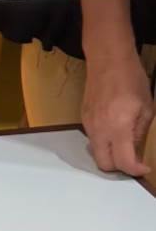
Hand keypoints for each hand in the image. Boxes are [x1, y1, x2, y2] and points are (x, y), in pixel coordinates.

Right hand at [83, 49, 154, 176]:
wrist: (108, 60)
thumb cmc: (131, 79)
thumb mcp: (146, 108)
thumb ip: (139, 132)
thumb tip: (134, 148)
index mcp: (118, 127)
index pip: (123, 161)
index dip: (135, 170)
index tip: (144, 168)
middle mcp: (99, 130)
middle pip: (104, 164)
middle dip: (119, 168)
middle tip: (134, 161)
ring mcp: (89, 125)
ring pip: (96, 153)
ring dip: (110, 156)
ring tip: (125, 147)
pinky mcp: (84, 118)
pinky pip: (93, 140)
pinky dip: (104, 144)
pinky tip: (115, 133)